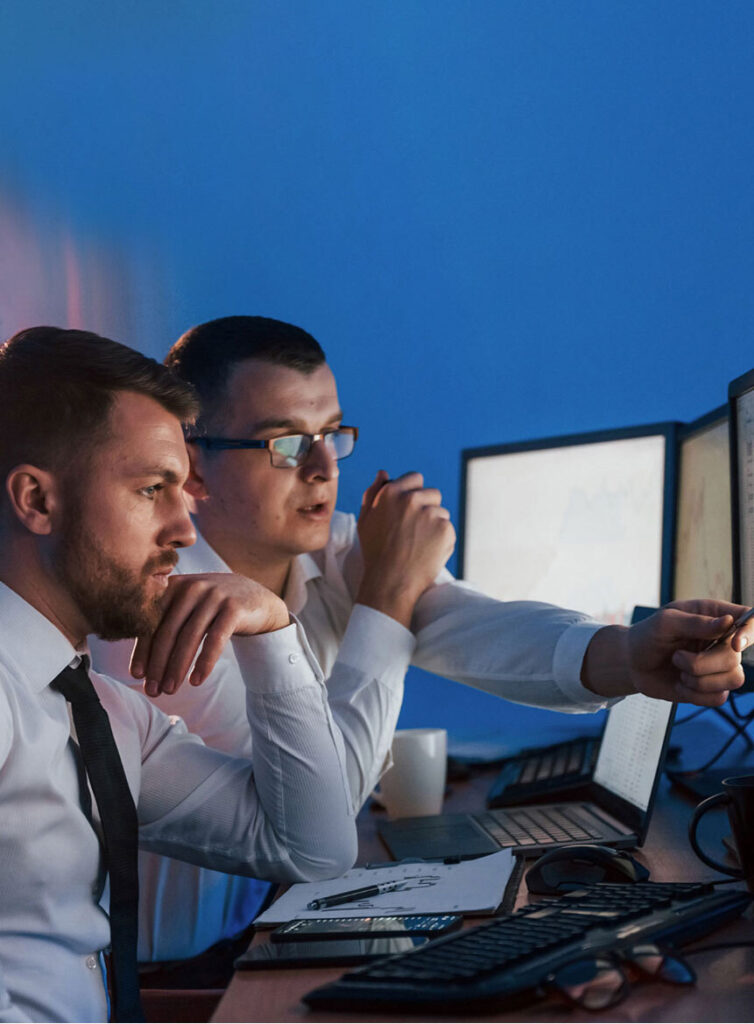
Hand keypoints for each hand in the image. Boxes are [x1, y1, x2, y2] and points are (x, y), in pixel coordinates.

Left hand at [130, 573, 289, 696]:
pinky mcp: (234, 608)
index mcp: (174, 585)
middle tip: (152, 690)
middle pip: (168, 632)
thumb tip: (139, 664)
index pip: (152, 621)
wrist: (256, 599)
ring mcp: (214, 596)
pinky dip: (204, 662)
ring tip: (170, 690)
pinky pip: (215, 640)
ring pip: (189, 637)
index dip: (142, 650)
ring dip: (177, 667)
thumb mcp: (188, 608)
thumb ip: (164, 622)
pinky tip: (196, 681)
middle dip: (158, 664)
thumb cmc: (212, 609)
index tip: (136, 675)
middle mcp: (192, 587)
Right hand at [356, 470, 455, 628]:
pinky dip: (441, 540)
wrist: (390, 582)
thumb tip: (383, 473)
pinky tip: (427, 551)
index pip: (415, 478)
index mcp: (391, 493)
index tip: (410, 509)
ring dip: (434, 524)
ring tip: (419, 543)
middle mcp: (412, 499)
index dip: (414, 493)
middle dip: (427, 507)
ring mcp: (430, 514)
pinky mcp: (445, 530)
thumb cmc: (375, 552)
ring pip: (441, 512)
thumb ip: (373, 493)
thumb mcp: (365, 520)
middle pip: (432, 493)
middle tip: (414, 530)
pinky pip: (448, 529)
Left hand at [582, 600, 750, 705]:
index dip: (750, 632)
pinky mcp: (711, 687)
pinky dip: (696, 694)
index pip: (749, 618)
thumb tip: (728, 622)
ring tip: (679, 669)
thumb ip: (696, 622)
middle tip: (677, 657)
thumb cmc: (648, 635)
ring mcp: (718, 665)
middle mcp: (722, 641)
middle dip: (704, 663)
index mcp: (715, 616)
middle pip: (736, 657)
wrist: (632, 663)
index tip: (734, 644)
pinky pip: (719, 698)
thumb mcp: (665, 622)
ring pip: (734, 680)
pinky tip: (680, 684)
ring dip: (700, 679)